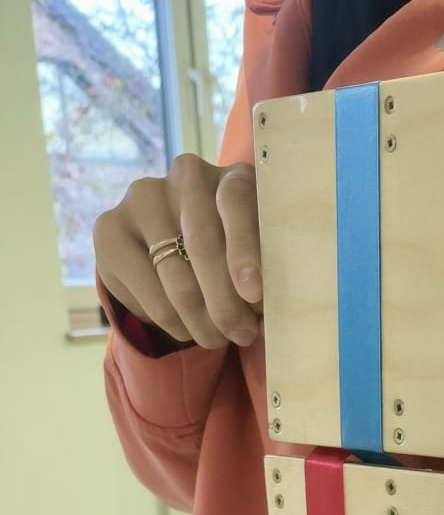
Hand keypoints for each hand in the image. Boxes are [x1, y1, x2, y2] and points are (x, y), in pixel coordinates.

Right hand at [93, 154, 261, 350]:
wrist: (173, 256)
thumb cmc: (232, 259)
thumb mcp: (255, 260)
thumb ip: (261, 273)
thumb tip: (260, 313)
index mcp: (232, 176)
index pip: (236, 201)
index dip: (245, 249)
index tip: (253, 294)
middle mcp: (187, 176)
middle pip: (203, 242)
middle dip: (225, 301)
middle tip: (241, 334)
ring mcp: (143, 197)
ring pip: (176, 275)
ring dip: (202, 320)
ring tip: (217, 339)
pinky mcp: (110, 227)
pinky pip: (148, 291)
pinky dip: (173, 322)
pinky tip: (186, 330)